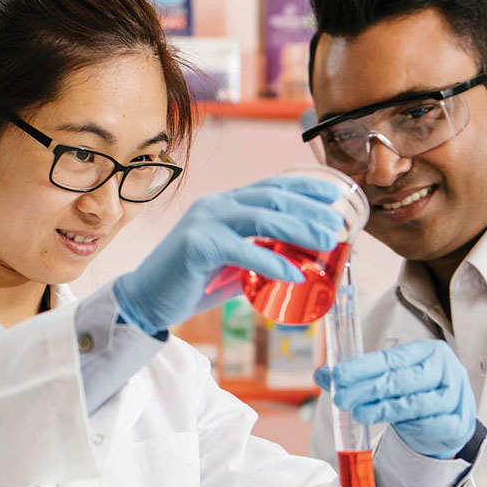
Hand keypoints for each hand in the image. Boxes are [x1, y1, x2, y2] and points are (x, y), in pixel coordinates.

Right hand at [113, 176, 343, 334]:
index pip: (271, 186)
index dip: (306, 187)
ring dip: (299, 229)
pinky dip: (272, 262)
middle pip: (272, 198)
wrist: (148, 300)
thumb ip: (262, 256)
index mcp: (225, 204)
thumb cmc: (194, 282)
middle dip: (310, 209)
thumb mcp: (235, 264)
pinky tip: (294, 274)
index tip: (336, 195)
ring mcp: (204, 222)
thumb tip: (304, 264)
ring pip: (261, 217)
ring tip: (326, 242)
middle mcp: (216, 205)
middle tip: (338, 225)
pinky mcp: (197, 245)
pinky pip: (242, 250)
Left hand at [314, 339, 475, 458]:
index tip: (338, 375)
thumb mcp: (390, 380)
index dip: (362, 367)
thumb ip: (359, 376)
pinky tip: (391, 426)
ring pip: (414, 403)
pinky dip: (407, 425)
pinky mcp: (458, 423)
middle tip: (340, 398)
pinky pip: (429, 424)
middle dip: (366, 389)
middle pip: (400, 379)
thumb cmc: (415, 393)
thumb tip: (321, 374)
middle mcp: (445, 370)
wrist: (448, 422)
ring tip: (358, 413)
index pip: (390, 358)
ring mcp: (455, 397)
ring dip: (382, 409)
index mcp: (427, 352)